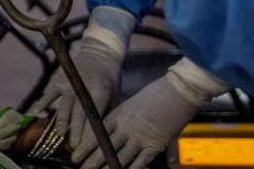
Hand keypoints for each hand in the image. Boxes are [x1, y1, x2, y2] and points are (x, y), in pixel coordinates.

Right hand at [30, 7, 134, 147]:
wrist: (98, 54)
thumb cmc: (109, 81)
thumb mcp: (113, 96)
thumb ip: (105, 113)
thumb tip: (99, 137)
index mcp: (99, 90)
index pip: (93, 114)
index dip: (89, 130)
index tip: (86, 144)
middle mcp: (81, 86)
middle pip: (77, 112)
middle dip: (75, 130)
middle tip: (74, 146)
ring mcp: (68, 82)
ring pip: (63, 105)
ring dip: (61, 121)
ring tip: (59, 135)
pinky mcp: (57, 79)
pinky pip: (49, 94)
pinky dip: (42, 105)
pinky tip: (38, 114)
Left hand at [73, 58, 227, 168]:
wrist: (177, 92)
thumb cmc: (155, 95)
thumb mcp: (132, 105)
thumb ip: (122, 120)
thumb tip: (113, 133)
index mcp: (118, 115)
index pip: (96, 133)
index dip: (85, 146)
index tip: (76, 154)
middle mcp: (126, 127)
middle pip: (105, 147)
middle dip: (91, 160)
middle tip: (81, 167)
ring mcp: (140, 137)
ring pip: (119, 157)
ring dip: (107, 168)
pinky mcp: (155, 145)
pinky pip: (140, 161)